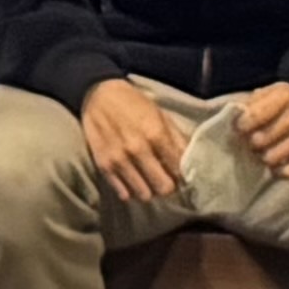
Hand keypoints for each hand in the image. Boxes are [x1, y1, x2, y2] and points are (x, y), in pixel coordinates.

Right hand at [74, 77, 188, 203]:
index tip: (180, 175)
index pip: (178, 170)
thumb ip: (176, 139)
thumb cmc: (133, 103)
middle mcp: (138, 149)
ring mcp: (119, 159)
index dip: (182, 175)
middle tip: (166, 180)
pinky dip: (130, 190)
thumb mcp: (160, 114)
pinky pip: (123, 193)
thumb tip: (190, 163)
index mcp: (155, 134)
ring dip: (149, 190)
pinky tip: (132, 180)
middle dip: (168, 186)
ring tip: (148, 181)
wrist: (97, 94)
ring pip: (144, 194)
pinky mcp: (103, 166)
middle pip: (163, 188)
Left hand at [233, 83, 288, 179]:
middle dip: (252, 143)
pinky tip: (275, 165)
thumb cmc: (286, 102)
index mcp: (286, 95)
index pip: (255, 115)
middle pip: (263, 139)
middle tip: (252, 142)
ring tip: (263, 153)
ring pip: (275, 157)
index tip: (239, 128)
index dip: (242, 125)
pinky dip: (279, 171)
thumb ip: (252, 102)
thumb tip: (234, 116)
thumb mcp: (270, 92)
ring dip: (264, 157)